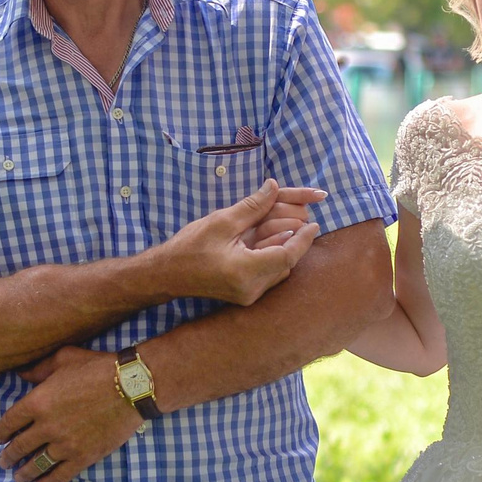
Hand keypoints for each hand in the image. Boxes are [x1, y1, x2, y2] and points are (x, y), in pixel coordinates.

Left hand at [0, 345, 139, 481]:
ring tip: (18, 478)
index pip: (9, 422)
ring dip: (23, 473)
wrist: (131, 387)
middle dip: (8, 457)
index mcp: (38, 401)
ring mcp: (65, 444)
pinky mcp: (83, 457)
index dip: (0, 433)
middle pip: (19, 447)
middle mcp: (46, 426)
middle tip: (3, 462)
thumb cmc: (97, 368)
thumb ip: (39, 368)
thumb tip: (21, 374)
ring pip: (36, 465)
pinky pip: (59, 476)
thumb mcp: (64, 358)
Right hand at [158, 178, 322, 302]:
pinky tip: (272, 239)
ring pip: (281, 269)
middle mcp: (251, 288)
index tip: (315, 222)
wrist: (167, 274)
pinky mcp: (245, 294)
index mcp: (245, 271)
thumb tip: (275, 187)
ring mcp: (249, 294)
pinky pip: (270, 274)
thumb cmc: (189, 247)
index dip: (304, 238)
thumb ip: (253, 206)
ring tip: (288, 224)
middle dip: (296, 237)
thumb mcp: (222, 221)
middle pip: (287, 262)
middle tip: (304, 214)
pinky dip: (274, 255)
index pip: (287, 255)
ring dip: (285, 246)